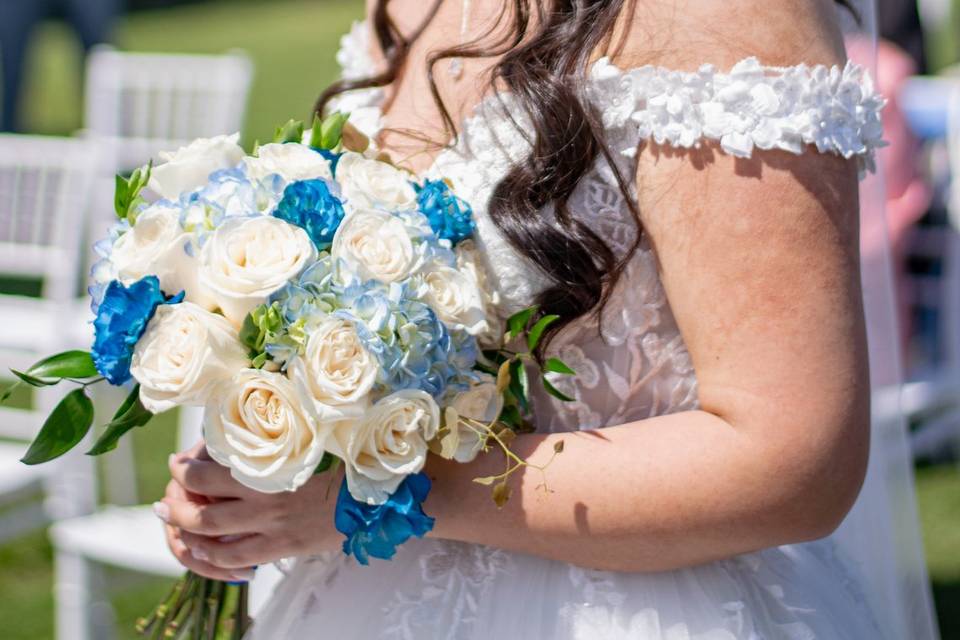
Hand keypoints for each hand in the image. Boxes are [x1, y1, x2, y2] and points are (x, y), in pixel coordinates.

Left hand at [155, 442, 342, 580]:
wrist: (365, 499)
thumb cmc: (338, 465)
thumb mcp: (306, 444)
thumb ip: (275, 439)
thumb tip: (247, 426)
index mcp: (267, 468)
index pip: (210, 470)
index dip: (185, 468)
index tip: (177, 463)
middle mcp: (261, 498)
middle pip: (201, 502)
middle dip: (175, 500)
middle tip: (163, 497)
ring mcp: (268, 525)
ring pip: (211, 531)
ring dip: (185, 527)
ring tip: (171, 522)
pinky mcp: (278, 547)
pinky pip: (234, 557)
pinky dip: (212, 555)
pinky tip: (202, 549)